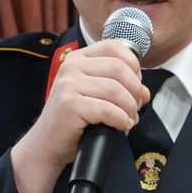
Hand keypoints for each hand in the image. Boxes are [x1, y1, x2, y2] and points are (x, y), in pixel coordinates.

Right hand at [11, 40, 148, 192]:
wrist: (46, 145)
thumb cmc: (73, 121)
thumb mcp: (94, 94)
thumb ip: (117, 86)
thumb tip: (145, 92)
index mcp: (78, 58)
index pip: (115, 47)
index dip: (134, 66)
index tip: (135, 85)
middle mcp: (71, 67)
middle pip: (119, 68)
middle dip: (135, 90)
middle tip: (135, 107)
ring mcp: (68, 85)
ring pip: (116, 90)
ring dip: (129, 108)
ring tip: (129, 119)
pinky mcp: (70, 105)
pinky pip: (108, 110)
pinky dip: (121, 119)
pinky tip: (121, 126)